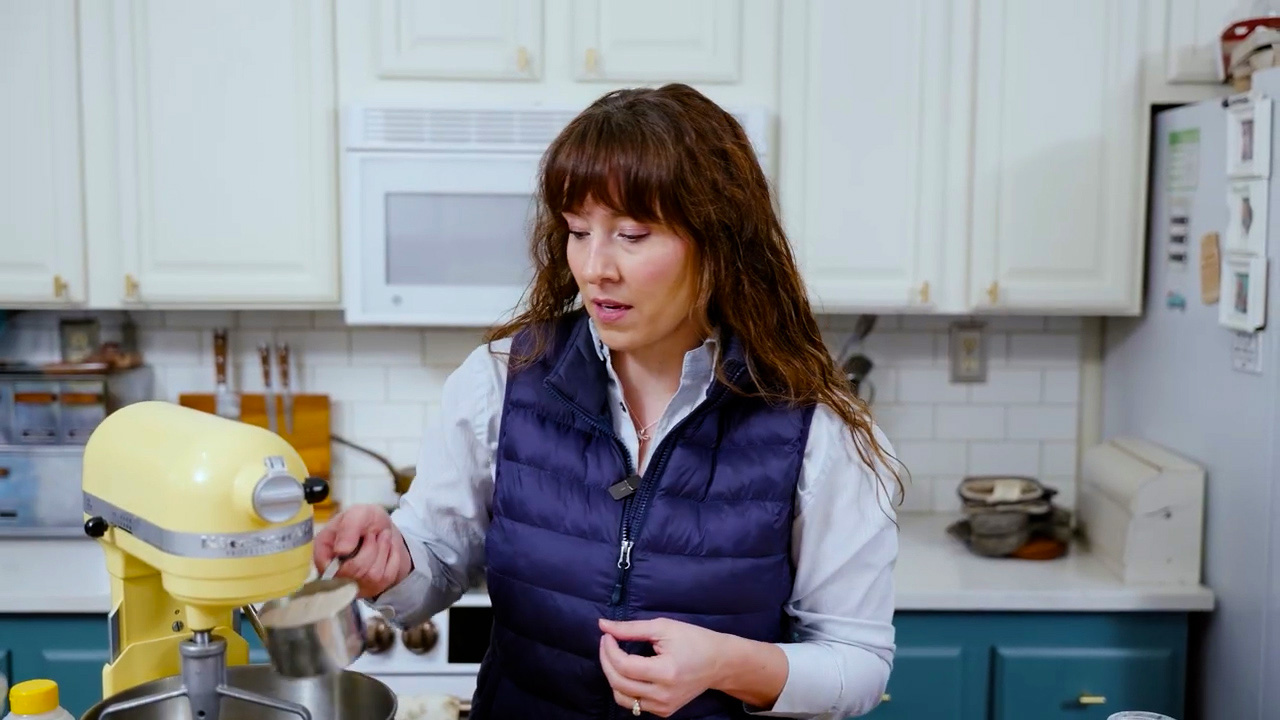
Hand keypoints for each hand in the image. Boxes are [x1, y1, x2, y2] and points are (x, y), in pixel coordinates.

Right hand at [313, 504, 411, 597]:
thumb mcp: (358, 513)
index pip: (328, 566)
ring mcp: (353, 584)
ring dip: (382, 551)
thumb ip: (348, 527)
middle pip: (356, 570)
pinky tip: (387, 549)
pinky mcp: (371, 589)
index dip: (348, 550)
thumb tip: (341, 550)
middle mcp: (334, 573)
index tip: (362, 532)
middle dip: (371, 547)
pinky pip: (387, 578)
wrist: (385, 529)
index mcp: (323, 553)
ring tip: (380, 538)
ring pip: (373, 575)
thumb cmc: (366, 521)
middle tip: (372, 534)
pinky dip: (392, 558)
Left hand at [598, 617, 726, 717]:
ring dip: (612, 677)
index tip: (607, 635)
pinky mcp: (664, 712)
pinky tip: (629, 672)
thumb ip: (631, 628)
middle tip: (607, 643)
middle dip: (606, 661)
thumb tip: (603, 625)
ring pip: (622, 698)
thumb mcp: (664, 628)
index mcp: (665, 672)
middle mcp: (663, 695)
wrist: (719, 663)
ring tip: (615, 658)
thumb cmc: (694, 640)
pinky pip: (634, 704)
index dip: (609, 650)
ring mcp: (663, 707)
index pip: (624, 666)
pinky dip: (625, 688)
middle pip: (619, 683)